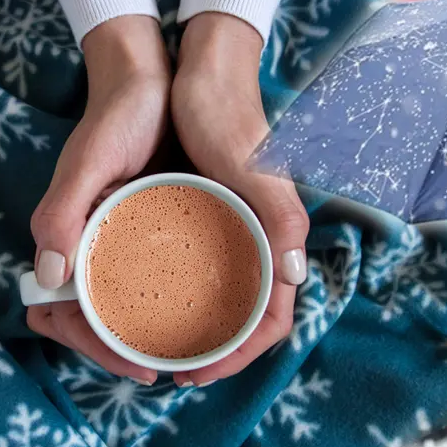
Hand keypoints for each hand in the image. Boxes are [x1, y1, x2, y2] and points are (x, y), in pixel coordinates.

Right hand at [27, 16, 169, 384]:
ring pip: (128, 304)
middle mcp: (95, 245)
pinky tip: (200, 310)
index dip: (102, 349)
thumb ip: (62, 213)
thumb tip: (51, 278)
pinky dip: (170, 301)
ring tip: (192, 354)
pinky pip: (155, 276)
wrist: (151, 83)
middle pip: (99, 320)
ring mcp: (126, 238)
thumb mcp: (87, 162)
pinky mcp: (154, 226)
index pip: (71, 317)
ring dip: (149, 335)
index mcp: (72, 240)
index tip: (143, 369)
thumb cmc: (117, 118)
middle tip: (175, 370)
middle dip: (127, 352)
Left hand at [170, 13, 308, 386]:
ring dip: (205, 328)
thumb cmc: (230, 119)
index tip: (200, 371)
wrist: (204, 75)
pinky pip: (208, 269)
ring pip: (231, 296)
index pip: (274, 316)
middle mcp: (262, 241)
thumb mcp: (255, 167)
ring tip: (164, 343)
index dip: (242, 353)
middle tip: (175, 367)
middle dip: (220, 352)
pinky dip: (187, 294)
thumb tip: (293, 277)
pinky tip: (153, 296)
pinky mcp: (214, 217)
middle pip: (252, 316)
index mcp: (278, 237)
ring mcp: (238, 231)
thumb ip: (282, 217)